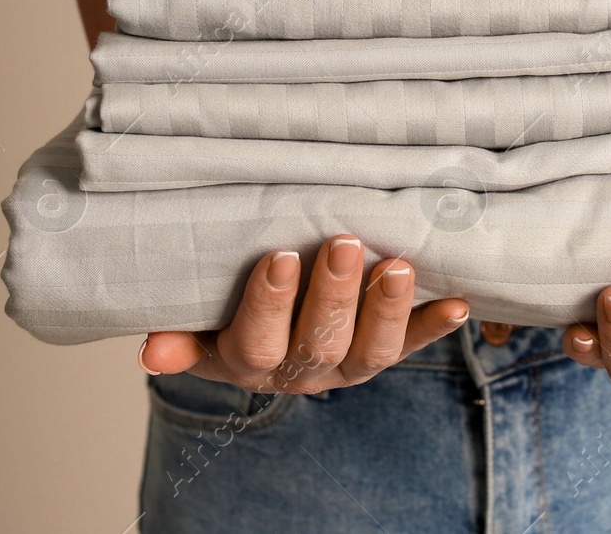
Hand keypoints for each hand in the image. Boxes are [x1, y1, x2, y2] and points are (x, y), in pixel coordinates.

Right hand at [136, 234, 469, 392]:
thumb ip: (181, 330)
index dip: (270, 303)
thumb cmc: (227, 309)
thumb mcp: (198, 320)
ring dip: (387, 309)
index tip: (279, 257)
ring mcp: (346, 364)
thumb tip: (150, 351)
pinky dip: (436, 326)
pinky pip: (412, 344)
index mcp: (248, 358)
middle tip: (345, 243)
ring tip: (400, 267)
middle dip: (334, 293)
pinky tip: (459, 303)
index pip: (256, 338)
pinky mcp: (385, 351)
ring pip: (371, 351)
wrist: (270, 336)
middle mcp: (300, 369)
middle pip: (319, 341)